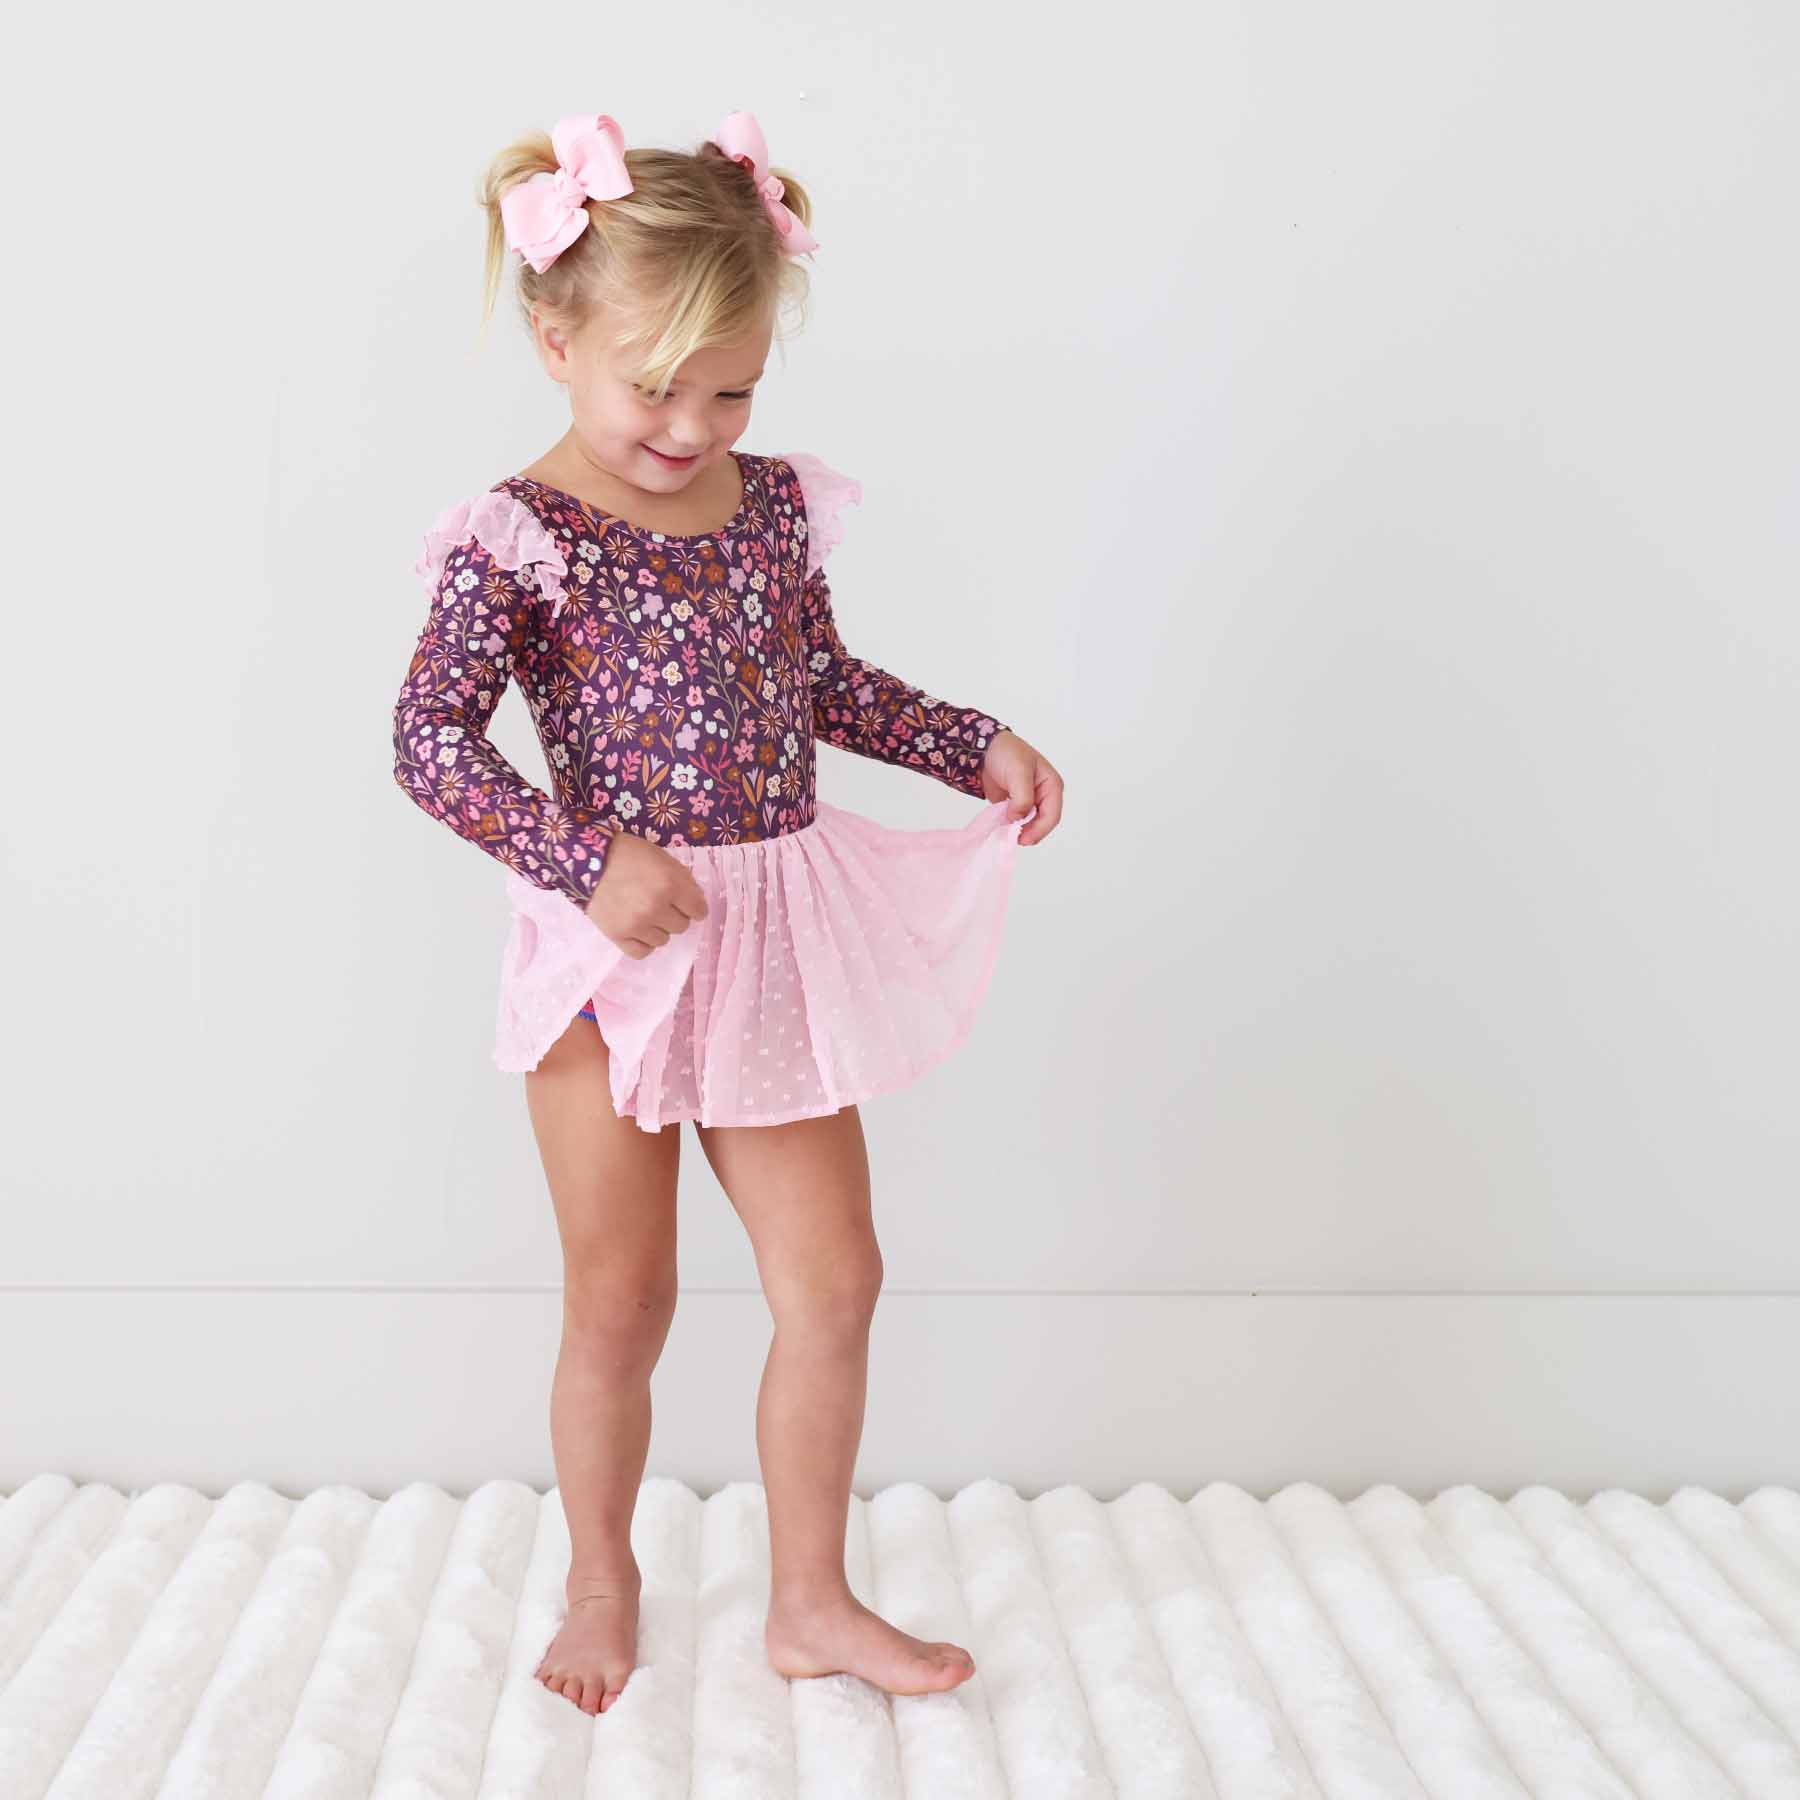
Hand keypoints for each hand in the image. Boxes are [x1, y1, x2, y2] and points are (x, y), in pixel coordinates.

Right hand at [583, 831, 708, 958]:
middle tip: (661, 904)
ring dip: (658, 928)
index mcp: (670, 884)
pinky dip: (643, 943)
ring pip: (663, 940)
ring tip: (644, 913)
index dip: (694, 906)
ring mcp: (636, 925)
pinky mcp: (618, 936)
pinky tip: (638, 931)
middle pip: (681, 926)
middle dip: (675, 915)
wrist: (586, 860)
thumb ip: (683, 878)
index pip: (698, 910)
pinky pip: (642, 952)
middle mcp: (656, 908)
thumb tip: (695, 899)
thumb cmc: (627, 854)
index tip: (687, 904)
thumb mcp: (661, 858)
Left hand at [978, 729, 1061, 845]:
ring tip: (1005, 834)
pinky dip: (1010, 827)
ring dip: (1019, 831)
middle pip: (1042, 823)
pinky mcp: (1016, 806)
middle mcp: (1044, 796)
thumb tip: (1017, 819)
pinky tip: (1001, 829)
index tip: (1023, 839)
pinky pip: (1016, 821)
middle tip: (1012, 839)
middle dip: (1029, 832)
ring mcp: (1030, 802)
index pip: (1052, 815)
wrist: (983, 748)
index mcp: (1051, 786)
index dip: (1039, 830)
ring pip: (1030, 825)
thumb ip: (1022, 797)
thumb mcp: (1018, 772)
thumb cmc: (1006, 753)